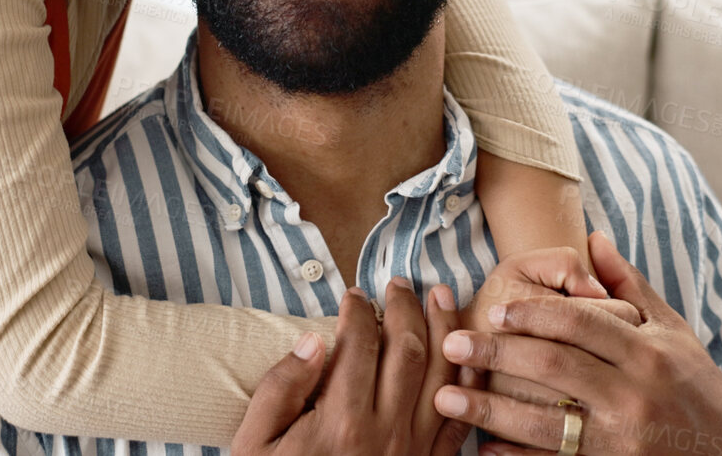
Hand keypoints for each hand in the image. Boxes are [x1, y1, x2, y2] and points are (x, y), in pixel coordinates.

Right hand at [234, 278, 470, 455]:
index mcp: (339, 420)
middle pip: (407, 350)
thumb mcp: (254, 444)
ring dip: (445, 329)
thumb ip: (279, 389)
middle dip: (405, 307)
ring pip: (441, 376)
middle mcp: (384, 432)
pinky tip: (464, 355)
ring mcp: (413, 451)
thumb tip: (312, 342)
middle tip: (398, 283)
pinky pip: (459, 418)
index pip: (358, 345)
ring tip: (441, 295)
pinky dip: (467, 383)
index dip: (358, 310)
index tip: (354, 294)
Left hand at [433, 232, 721, 455]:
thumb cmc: (697, 385)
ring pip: (546, 422)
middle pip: (555, 368)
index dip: (534, 314)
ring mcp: (622, 439)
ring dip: (491, 411)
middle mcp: (634, 394)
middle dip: (498, 357)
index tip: (493, 311)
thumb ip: (628, 286)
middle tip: (453, 346)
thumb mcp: (671, 330)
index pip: (581, 324)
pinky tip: (483, 447)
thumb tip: (593, 237)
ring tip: (447, 399)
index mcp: (647, 353)